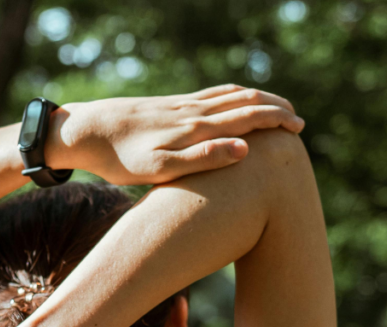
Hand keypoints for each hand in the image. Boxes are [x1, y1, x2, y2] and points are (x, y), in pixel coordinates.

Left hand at [50, 84, 303, 185]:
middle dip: (275, 109)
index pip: (248, 117)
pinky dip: (234, 96)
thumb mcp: (160, 170)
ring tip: (276, 111)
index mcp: (196, 128)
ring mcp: (182, 106)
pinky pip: (211, 96)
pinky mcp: (170, 105)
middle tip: (298, 122)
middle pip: (244, 101)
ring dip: (258, 100)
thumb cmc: (120, 160)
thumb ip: (203, 159)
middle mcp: (193, 112)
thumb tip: (244, 148)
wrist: (87, 131)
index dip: (276, 121)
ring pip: (230, 95)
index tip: (298, 130)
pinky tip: (235, 103)